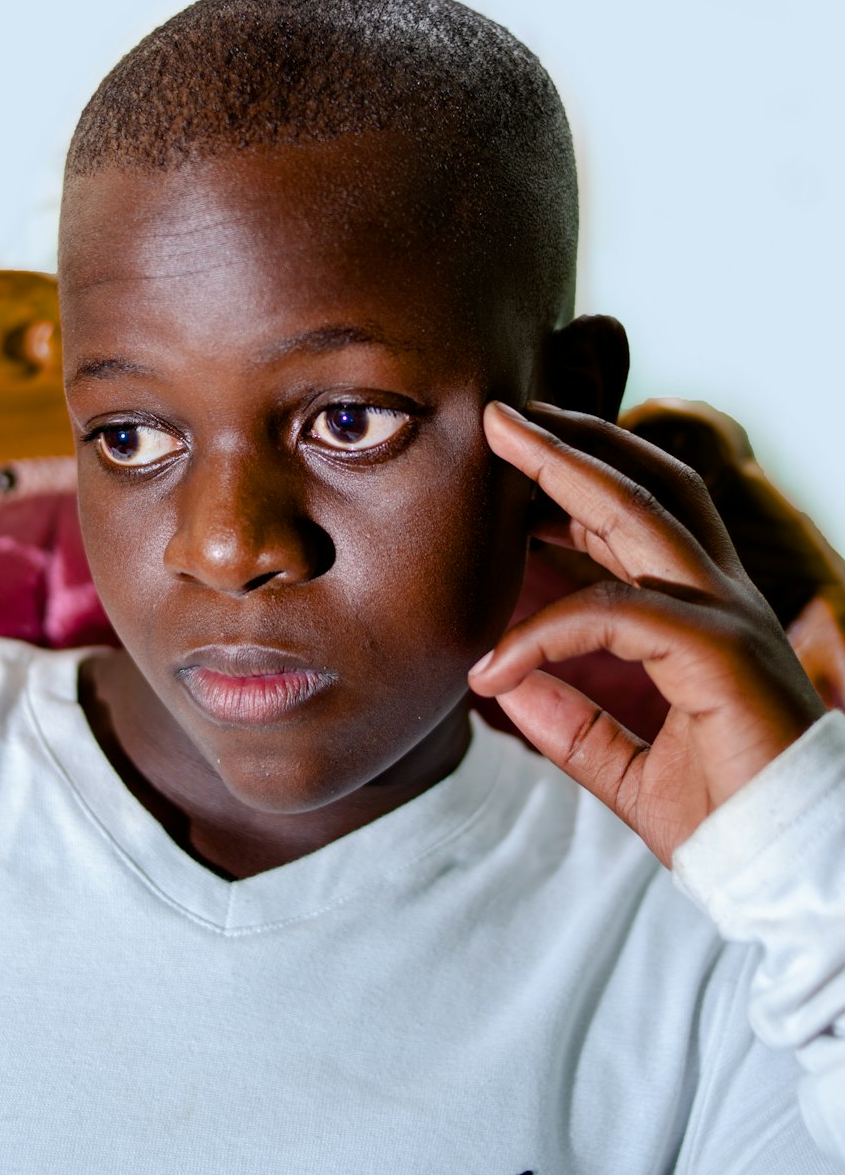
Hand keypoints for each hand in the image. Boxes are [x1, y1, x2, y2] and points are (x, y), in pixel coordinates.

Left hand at [468, 401, 825, 865]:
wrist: (795, 874)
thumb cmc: (726, 820)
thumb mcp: (628, 768)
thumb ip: (573, 725)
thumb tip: (504, 687)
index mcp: (704, 616)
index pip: (638, 523)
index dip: (575, 486)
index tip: (510, 468)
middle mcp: (720, 599)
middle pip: (643, 488)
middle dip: (570, 443)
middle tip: (501, 414)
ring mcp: (727, 615)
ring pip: (641, 511)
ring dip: (567, 465)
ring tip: (504, 433)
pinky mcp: (721, 651)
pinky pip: (616, 614)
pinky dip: (546, 629)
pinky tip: (492, 666)